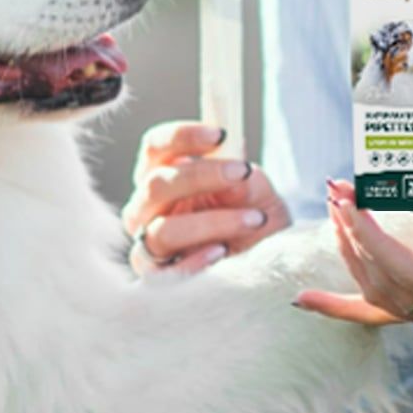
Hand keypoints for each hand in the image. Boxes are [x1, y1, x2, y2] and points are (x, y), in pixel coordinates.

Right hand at [122, 120, 290, 278]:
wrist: (266, 262)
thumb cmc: (252, 217)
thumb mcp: (258, 193)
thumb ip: (245, 181)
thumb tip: (236, 174)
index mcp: (163, 174)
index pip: (156, 146)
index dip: (183, 136)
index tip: (221, 134)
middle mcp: (147, 206)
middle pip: (156, 184)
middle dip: (202, 175)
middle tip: (241, 172)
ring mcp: (148, 243)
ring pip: (163, 230)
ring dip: (212, 222)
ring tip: (253, 219)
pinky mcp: (156, 278)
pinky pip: (163, 273)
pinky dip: (194, 262)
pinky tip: (222, 251)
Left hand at [293, 114, 412, 345]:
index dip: (377, 241)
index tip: (351, 204)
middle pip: (388, 286)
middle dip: (356, 237)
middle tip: (336, 187)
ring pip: (380, 295)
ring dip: (351, 251)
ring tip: (334, 201)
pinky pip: (383, 310)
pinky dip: (343, 305)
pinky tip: (302, 298)